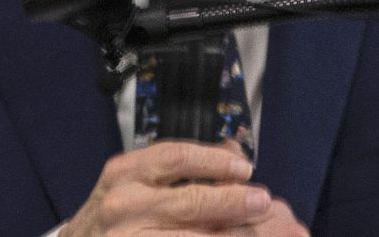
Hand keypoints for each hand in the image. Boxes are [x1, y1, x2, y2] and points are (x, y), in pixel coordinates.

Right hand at [61, 140, 307, 235]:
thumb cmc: (116, 212)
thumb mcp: (136, 180)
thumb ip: (178, 169)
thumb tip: (231, 150)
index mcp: (125, 172)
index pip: (176, 157)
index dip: (215, 161)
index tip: (245, 168)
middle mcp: (122, 203)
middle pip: (188, 201)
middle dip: (232, 201)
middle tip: (262, 200)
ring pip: (189, 236)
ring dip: (228, 233)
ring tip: (256, 229)